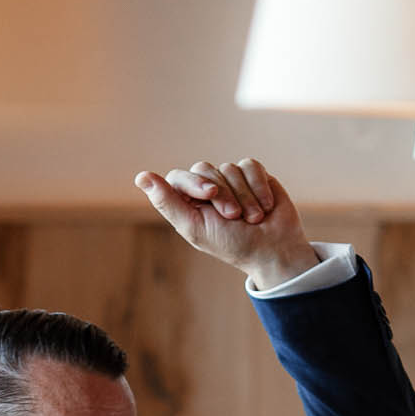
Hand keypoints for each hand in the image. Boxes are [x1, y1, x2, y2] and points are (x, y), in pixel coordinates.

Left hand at [134, 158, 317, 289]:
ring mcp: (231, 178)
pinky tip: (265, 205)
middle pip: (206, 169)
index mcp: (187, 201)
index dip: (195, 183)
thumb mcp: (194, 228)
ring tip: (253, 218)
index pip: (179, 177)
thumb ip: (168, 202)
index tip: (211, 194)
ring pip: (230, 168)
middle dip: (224, 194)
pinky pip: (251, 165)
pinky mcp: (254, 174)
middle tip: (234, 217)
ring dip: (244, 196)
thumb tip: (141, 176)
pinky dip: (259, 186)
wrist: (273, 249)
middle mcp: (207, 186)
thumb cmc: (231, 244)